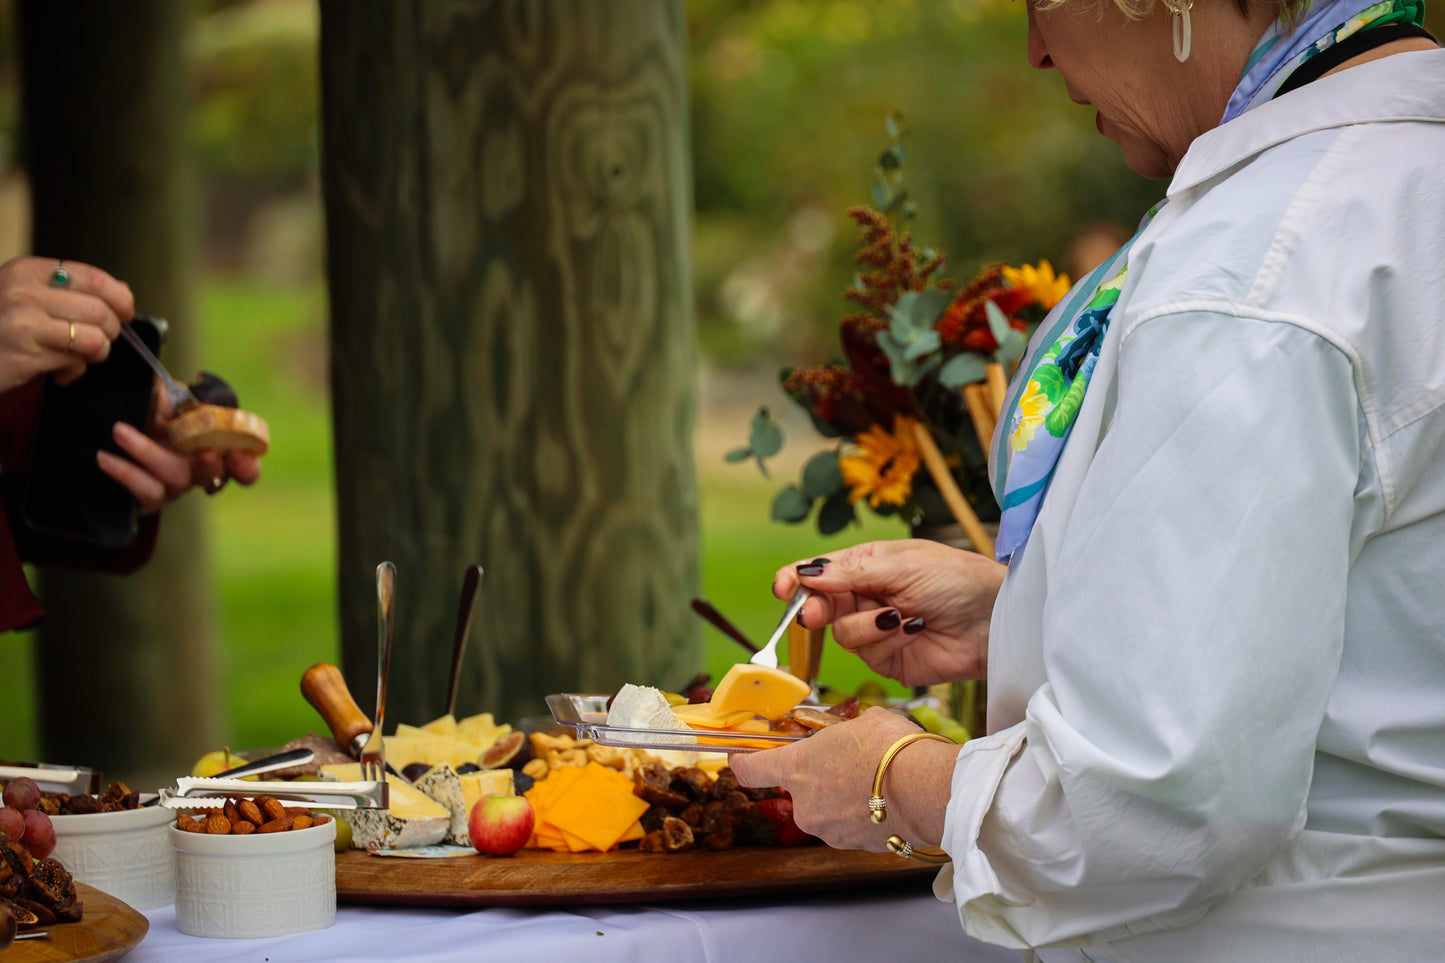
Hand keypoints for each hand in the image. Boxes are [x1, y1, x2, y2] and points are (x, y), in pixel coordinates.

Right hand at [0, 256, 133, 393]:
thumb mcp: (23, 294)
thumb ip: (67, 290)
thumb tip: (122, 292)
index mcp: (26, 271)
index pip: (93, 278)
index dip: (120, 297)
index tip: (126, 311)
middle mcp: (23, 292)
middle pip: (100, 311)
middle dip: (112, 331)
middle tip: (100, 341)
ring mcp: (22, 323)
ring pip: (95, 338)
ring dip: (97, 353)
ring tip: (80, 356)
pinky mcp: (24, 355)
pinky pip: (76, 362)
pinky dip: (76, 371)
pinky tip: (60, 372)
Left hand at [96, 383, 262, 513]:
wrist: (114, 438)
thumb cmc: (153, 418)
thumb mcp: (166, 403)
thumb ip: (174, 397)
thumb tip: (170, 394)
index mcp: (213, 447)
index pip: (243, 466)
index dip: (247, 466)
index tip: (239, 455)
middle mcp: (198, 471)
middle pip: (212, 474)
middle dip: (210, 464)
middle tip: (207, 450)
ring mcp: (174, 488)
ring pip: (173, 477)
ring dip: (147, 452)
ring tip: (119, 430)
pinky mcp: (148, 500)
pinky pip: (142, 490)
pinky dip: (124, 472)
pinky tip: (105, 457)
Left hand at [730, 707, 954, 850]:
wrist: (928, 790)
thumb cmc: (893, 749)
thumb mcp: (862, 723)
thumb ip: (843, 733)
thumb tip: (851, 735)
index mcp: (797, 768)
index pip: (753, 769)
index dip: (743, 761)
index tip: (740, 757)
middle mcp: (806, 805)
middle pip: (801, 789)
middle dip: (820, 777)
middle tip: (848, 761)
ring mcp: (829, 831)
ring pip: (827, 809)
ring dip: (843, 797)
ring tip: (876, 779)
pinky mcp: (854, 847)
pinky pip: (850, 825)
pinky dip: (862, 814)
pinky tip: (886, 799)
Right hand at [778, 539, 1004, 685]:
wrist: (994, 620)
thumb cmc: (956, 579)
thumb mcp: (901, 565)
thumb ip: (851, 573)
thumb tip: (807, 574)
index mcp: (867, 565)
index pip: (820, 573)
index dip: (797, 580)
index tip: (783, 587)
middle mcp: (866, 598)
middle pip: (820, 606)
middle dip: (816, 609)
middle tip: (814, 613)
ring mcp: (875, 631)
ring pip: (841, 634)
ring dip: (868, 625)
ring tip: (901, 615)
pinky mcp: (888, 660)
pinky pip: (867, 654)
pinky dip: (887, 641)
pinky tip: (912, 630)